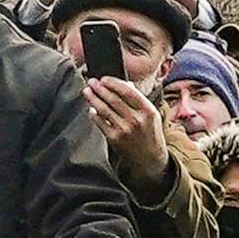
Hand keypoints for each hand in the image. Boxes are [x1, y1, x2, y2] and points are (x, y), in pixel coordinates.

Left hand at [81, 74, 168, 191]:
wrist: (149, 158)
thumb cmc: (150, 133)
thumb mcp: (151, 114)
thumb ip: (139, 99)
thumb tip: (125, 84)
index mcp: (148, 110)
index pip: (128, 92)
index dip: (113, 83)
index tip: (104, 78)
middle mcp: (136, 119)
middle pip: (113, 100)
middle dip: (100, 89)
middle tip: (91, 82)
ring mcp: (124, 129)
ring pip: (105, 110)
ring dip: (93, 99)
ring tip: (87, 92)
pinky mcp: (114, 139)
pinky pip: (101, 123)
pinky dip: (94, 114)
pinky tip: (90, 108)